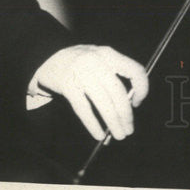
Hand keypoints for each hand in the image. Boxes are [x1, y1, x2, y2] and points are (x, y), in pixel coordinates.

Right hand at [34, 44, 148, 140]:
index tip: (138, 103)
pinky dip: (92, 124)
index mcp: (109, 54)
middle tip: (129, 129)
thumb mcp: (100, 59)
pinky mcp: (67, 86)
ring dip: (113, 122)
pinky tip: (99, 134)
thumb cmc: (81, 62)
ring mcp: (81, 74)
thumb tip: (131, 101)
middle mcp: (96, 62)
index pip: (134, 70)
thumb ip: (115, 74)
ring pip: (103, 102)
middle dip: (126, 114)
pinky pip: (83, 109)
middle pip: (117, 92)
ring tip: (119, 134)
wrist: (48, 58)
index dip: (141, 88)